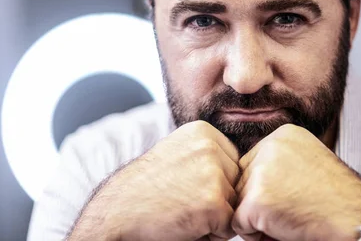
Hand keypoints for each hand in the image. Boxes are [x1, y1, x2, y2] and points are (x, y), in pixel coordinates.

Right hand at [68, 120, 239, 240]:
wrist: (116, 212)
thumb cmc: (146, 189)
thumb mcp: (178, 153)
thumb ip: (208, 152)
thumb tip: (244, 164)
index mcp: (204, 131)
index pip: (233, 163)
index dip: (215, 183)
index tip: (185, 185)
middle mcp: (211, 146)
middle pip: (237, 183)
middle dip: (218, 199)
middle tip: (182, 200)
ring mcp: (213, 173)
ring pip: (234, 205)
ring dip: (215, 217)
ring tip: (182, 211)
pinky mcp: (214, 202)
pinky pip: (228, 226)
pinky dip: (210, 234)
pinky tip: (184, 223)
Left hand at [232, 124, 360, 240]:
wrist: (356, 219)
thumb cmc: (339, 199)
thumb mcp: (310, 162)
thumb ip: (280, 161)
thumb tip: (248, 173)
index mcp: (284, 134)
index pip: (253, 163)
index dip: (268, 187)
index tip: (295, 195)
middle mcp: (270, 146)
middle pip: (242, 180)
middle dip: (259, 201)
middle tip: (292, 209)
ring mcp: (261, 172)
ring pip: (239, 201)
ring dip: (258, 217)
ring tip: (291, 217)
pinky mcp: (256, 199)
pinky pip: (239, 224)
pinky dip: (256, 235)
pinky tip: (283, 229)